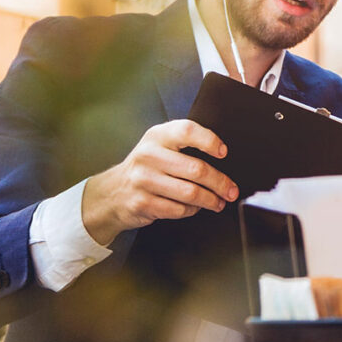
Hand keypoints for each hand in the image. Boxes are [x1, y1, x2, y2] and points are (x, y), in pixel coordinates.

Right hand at [82, 120, 238, 244]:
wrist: (111, 193)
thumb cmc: (145, 168)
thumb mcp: (159, 146)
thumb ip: (185, 143)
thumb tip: (221, 155)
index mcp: (157, 136)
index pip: (187, 131)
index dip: (209, 141)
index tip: (223, 152)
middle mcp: (149, 156)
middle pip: (196, 169)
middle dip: (220, 183)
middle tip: (231, 190)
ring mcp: (144, 180)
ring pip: (190, 193)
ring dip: (211, 200)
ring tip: (219, 202)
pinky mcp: (143, 203)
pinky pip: (179, 209)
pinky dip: (192, 210)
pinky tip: (194, 207)